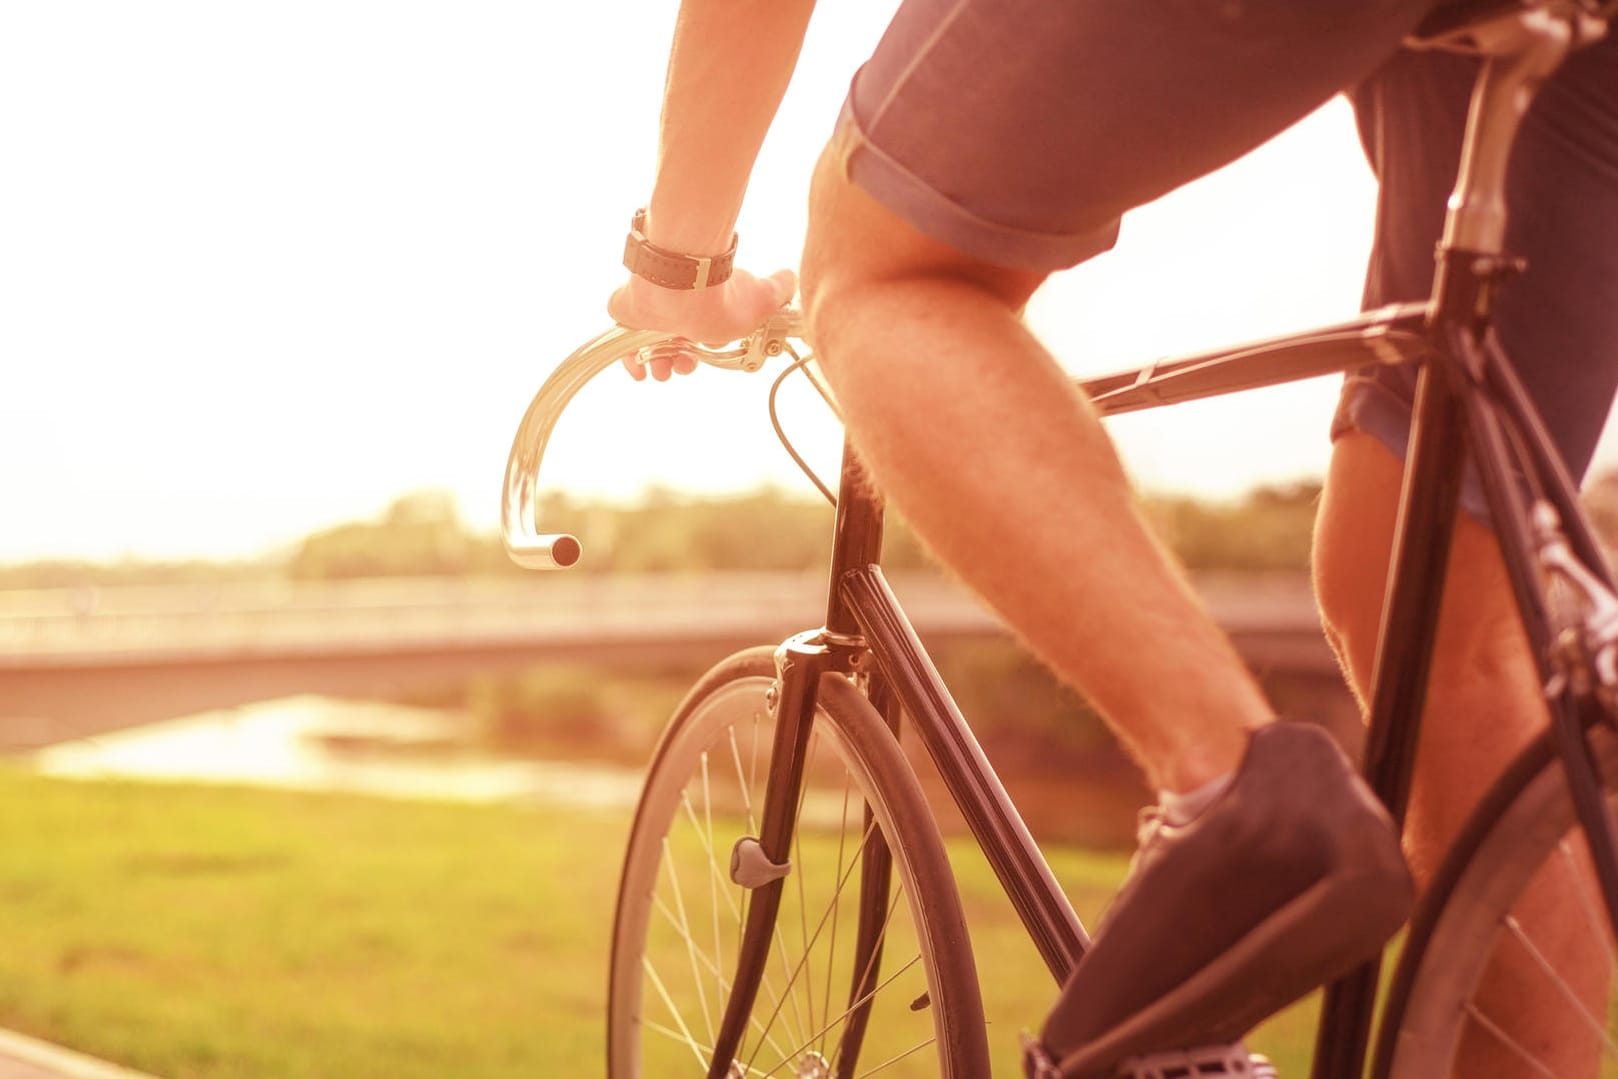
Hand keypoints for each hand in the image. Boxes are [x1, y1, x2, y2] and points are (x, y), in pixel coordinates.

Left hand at [608, 267, 796, 381]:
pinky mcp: (626, 308)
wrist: (687, 281)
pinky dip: (630, 359)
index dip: (700, 351)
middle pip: (673, 342)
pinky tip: (639, 372)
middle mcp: (676, 307)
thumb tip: (791, 278)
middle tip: (682, 368)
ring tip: (664, 371)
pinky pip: (623, 339)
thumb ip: (779, 290)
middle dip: (679, 362)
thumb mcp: (762, 299)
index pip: (699, 334)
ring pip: (649, 344)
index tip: (699, 358)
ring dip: (659, 363)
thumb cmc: (722, 295)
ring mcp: (649, 309)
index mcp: (703, 306)